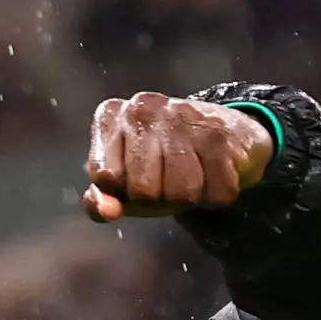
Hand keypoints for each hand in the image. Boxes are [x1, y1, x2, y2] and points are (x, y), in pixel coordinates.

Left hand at [82, 93, 273, 223]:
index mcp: (109, 115)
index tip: (132, 178)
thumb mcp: (120, 183)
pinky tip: (211, 173)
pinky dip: (215, 196)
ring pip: (181, 193)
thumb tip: (110, 212)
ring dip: (188, 198)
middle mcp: (142, 107)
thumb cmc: (158, 164)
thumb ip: (99, 203)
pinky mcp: (218, 132)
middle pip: (143, 190)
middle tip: (164, 180)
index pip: (106, 177)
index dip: (123, 192)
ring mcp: (182, 115)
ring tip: (188, 176)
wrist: (221, 134)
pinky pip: (215, 193)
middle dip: (156, 199)